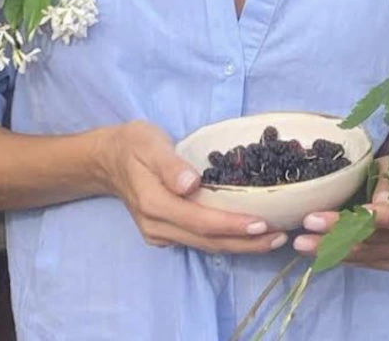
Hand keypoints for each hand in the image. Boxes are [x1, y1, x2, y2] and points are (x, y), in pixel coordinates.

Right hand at [99, 120, 287, 254]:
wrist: (107, 160)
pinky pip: (200, 241)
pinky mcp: (165, 233)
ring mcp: (160, 234)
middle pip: (208, 241)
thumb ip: (170, 165)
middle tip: (281, 237)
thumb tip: (191, 184)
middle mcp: (158, 226)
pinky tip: (247, 234)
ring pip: (206, 246)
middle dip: (246, 242)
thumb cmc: (132, 144)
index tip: (262, 223)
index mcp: (155, 204)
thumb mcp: (148, 143)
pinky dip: (226, 240)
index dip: (232, 225)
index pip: (200, 221)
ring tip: (273, 239)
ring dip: (240, 245)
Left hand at [291, 156, 388, 270]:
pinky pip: (361, 263)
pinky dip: (339, 257)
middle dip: (329, 240)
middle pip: (364, 242)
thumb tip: (379, 202)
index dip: (344, 222)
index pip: (375, 220)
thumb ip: (385, 183)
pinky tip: (317, 253)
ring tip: (301, 245)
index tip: (313, 221)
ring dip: (328, 252)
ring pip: (359, 256)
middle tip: (300, 239)